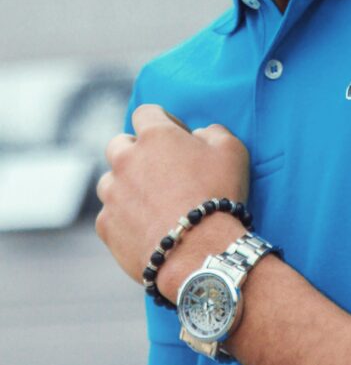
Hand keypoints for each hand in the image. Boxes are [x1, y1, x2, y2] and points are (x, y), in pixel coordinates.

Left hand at [96, 104, 249, 293]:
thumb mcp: (232, 150)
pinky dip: (123, 218)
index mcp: (155, 135)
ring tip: (152, 203)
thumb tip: (198, 134)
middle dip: (135, 152)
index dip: (162, 121)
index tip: (176, 137)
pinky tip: (146, 228)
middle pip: (119, 144)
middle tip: (159, 170)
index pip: (146, 112)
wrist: (200, 252)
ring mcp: (112, 193)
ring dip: (126, 185)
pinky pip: (109, 215)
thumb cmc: (219, 195)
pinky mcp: (106, 225)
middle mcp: (126, 159)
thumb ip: (212, 131)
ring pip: (110, 181)